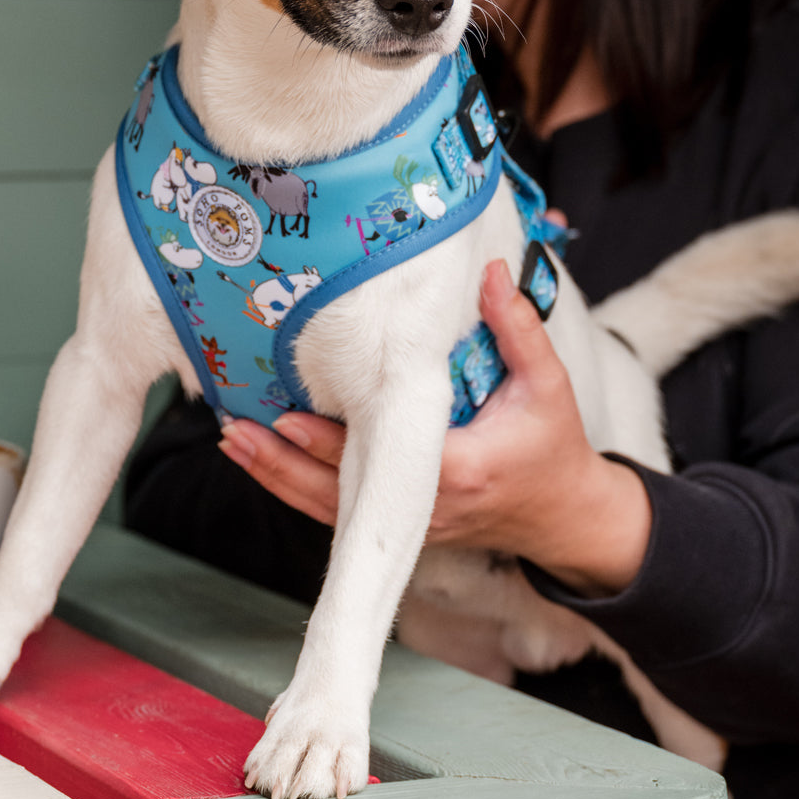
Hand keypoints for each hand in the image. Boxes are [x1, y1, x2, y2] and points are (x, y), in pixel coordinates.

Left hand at [218, 259, 651, 593]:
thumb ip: (517, 327)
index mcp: (460, 470)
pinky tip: (266, 462)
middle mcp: (428, 508)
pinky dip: (299, 488)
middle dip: (282, 461)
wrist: (564, 515)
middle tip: (234, 428)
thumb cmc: (554, 446)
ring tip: (233, 443)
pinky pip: (341, 513)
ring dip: (279, 478)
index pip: (382, 461)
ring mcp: (413, 525)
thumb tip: (489, 271)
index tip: (284, 415)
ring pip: (330, 510)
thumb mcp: (548, 384)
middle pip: (338, 493)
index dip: (328, 442)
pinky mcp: (405, 527)